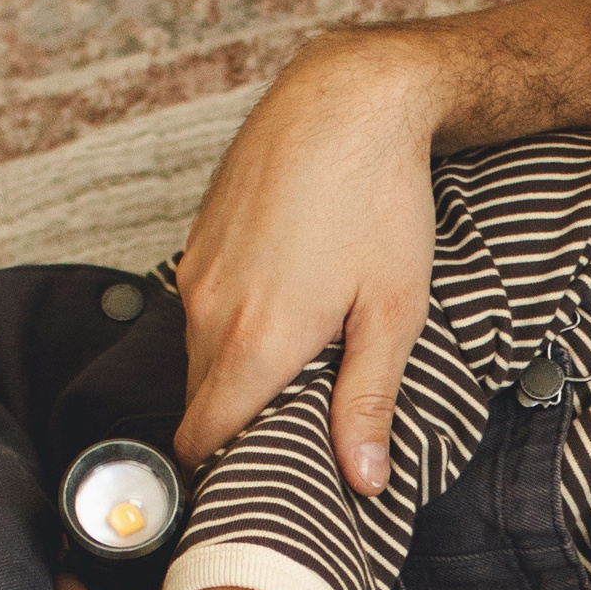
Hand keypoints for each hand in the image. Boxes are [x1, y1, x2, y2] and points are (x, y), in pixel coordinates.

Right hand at [171, 0, 590, 478]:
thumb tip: (362, 480)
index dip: (226, 473)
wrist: (345, 99)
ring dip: (237, 376)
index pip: (203, 440)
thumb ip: (369, 401)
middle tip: (296, 440)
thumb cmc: (379, 201)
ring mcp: (196, 273)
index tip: (261, 490)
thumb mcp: (394, 311)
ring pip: (201, 355)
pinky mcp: (199, 242)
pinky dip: (233, 329)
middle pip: (200, 403)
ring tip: (300, 375)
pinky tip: (287, 315)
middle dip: (236, 429)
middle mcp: (209, 311)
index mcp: (255, 343)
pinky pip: (203, 310)